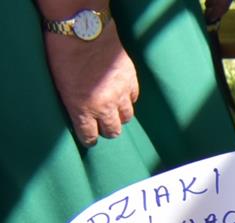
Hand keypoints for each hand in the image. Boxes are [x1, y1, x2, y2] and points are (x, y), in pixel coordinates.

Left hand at [43, 26, 138, 145]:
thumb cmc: (64, 54)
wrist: (84, 31)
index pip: (90, 136)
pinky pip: (133, 99)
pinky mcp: (131, 81)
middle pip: (113, 130)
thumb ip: (73, 103)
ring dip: (119, 116)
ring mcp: (120, 94)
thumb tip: (82, 115)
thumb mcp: (60, 84)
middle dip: (107, 129)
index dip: (89, 139)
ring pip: (126, 117)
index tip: (89, 138)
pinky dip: (128, 100)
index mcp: (82, 108)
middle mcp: (104, 106)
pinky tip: (121, 95)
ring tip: (113, 109)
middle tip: (102, 124)